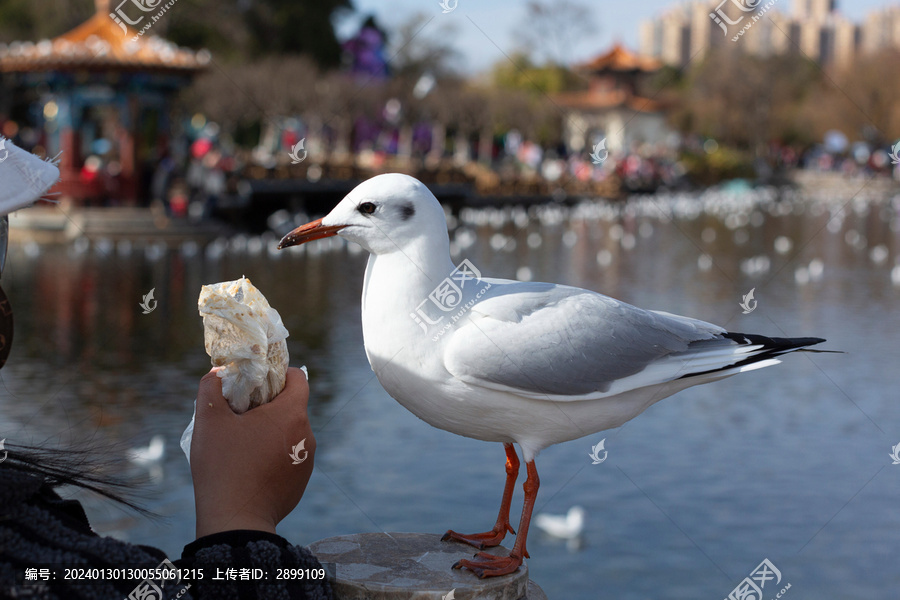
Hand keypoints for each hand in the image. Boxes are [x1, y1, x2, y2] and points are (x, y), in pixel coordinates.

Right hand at [190, 367, 314, 537]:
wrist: (236, 521)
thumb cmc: (223, 467)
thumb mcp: (209, 421)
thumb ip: (211, 389)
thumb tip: (215, 374)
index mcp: (291, 415)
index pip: (298, 379)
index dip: (279, 374)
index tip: (258, 381)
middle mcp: (307, 435)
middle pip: (292, 407)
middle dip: (269, 406)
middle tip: (241, 413)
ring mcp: (307, 460)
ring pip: (291, 433)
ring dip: (272, 432)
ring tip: (244, 443)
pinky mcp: (301, 481)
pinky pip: (290, 457)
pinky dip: (275, 455)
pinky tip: (251, 466)